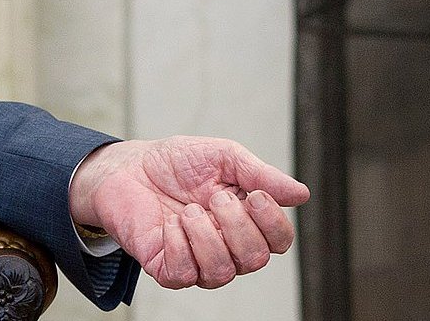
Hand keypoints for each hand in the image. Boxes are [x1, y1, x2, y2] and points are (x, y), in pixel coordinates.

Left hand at [68, 136, 310, 289]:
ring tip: (188, 210)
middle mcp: (228, 246)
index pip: (280, 241)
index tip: (253, 194)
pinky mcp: (168, 268)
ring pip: (222, 272)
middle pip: (256, 259)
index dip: (273, 222)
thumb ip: (259, 174)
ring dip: (206, 235)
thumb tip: (301, 194)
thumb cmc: (176, 163)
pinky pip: (185, 274)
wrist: (128, 166)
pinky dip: (179, 245)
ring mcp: (198, 260)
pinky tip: (170, 224)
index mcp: (246, 220)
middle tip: (214, 196)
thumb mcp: (222, 156)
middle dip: (236, 225)